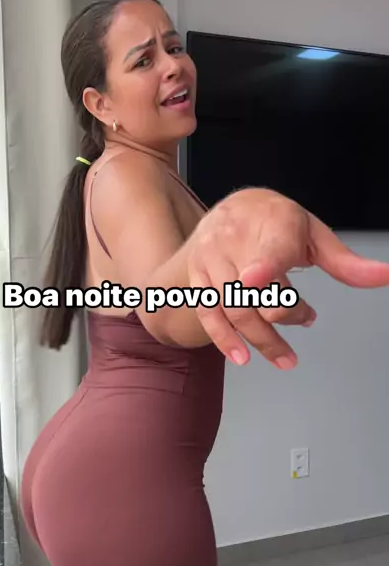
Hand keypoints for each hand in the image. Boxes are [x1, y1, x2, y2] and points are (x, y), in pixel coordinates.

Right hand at [187, 188, 388, 368]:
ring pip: (233, 308)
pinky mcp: (196, 274)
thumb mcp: (315, 235)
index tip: (257, 280)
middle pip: (255, 293)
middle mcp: (235, 239)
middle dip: (283, 318)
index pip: (269, 250)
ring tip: (285, 358)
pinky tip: (242, 356)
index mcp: (274, 223)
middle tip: (306, 321)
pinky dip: (224, 339)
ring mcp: (212, 257)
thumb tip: (383, 276)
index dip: (263, 266)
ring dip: (261, 339)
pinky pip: (207, 312)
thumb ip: (346, 262)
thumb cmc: (277, 223)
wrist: (233, 207)